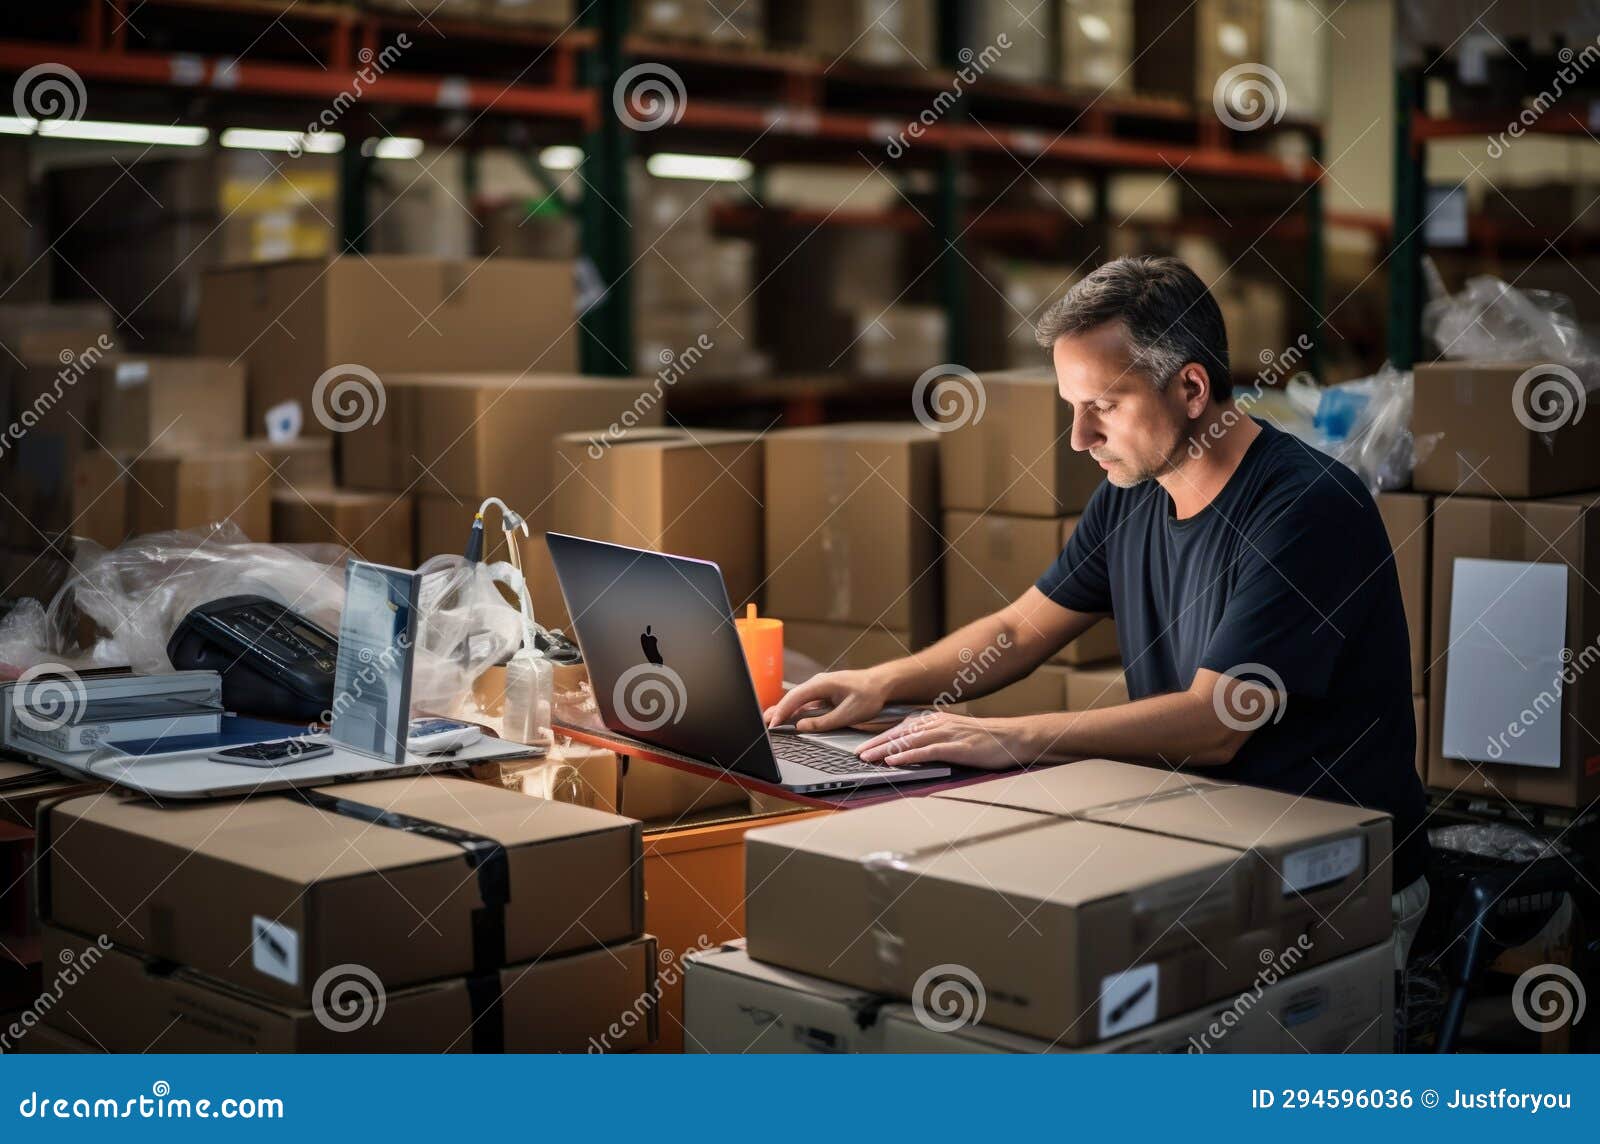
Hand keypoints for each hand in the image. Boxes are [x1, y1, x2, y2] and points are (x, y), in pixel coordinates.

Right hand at [762, 669, 889, 731]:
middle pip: (792, 698)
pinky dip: (795, 709)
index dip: (782, 711)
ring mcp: (820, 687)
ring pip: (797, 700)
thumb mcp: (848, 713)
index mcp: (821, 684)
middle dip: (777, 711)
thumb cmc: (868, 695)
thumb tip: (801, 726)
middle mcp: (817, 683)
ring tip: (770, 721)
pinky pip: (805, 701)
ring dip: (784, 710)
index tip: (772, 724)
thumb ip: (823, 721)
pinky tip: (788, 717)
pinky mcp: (824, 693)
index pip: (795, 698)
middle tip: (765, 724)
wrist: (882, 683)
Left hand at [855, 709, 1030, 770]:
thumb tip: (911, 750)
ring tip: (868, 759)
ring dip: (885, 750)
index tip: (864, 746)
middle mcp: (937, 723)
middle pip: (899, 733)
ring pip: (908, 741)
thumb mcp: (954, 735)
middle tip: (857, 754)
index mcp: (936, 720)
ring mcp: (946, 734)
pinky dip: (907, 756)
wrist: (1012, 738)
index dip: (880, 737)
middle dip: (876, 743)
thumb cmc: (985, 740)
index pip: (901, 728)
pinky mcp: (955, 747)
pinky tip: (894, 762)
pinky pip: (926, 751)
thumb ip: (933, 740)